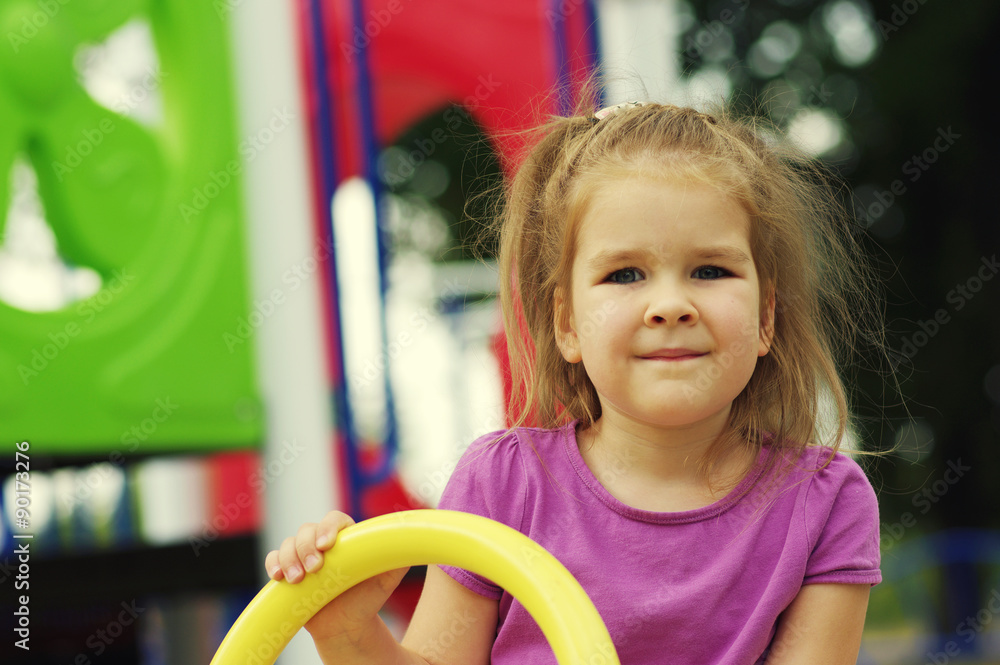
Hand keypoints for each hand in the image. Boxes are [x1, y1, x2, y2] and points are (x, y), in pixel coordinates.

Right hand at [263, 511, 407, 640]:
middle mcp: (322, 542)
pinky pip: (273, 558)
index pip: (334, 519)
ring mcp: (303, 555)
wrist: (347, 624)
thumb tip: (414, 536)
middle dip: (306, 547)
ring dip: (289, 558)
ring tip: (299, 579)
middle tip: (315, 569)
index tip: (328, 545)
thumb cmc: (368, 598)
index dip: (328, 527)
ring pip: (288, 543)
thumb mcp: (387, 578)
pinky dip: (273, 564)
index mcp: (346, 537)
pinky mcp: (288, 570)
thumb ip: (398, 556)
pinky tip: (279, 577)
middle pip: (307, 529)